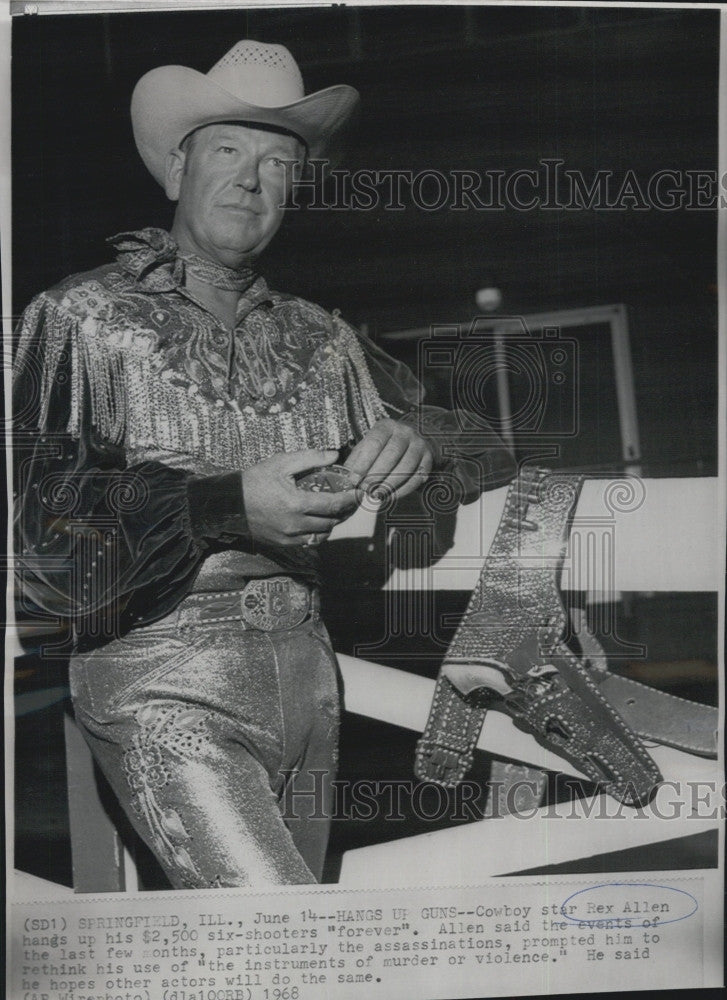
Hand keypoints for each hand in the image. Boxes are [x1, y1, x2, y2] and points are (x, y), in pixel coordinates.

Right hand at [241, 450, 358, 546]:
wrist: (229, 503)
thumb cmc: (254, 480)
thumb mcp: (281, 462)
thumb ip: (310, 458)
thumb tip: (334, 455)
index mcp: (296, 503)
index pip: (333, 505)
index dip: (349, 499)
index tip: (358, 493)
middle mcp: (294, 524)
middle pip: (330, 522)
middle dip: (342, 511)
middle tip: (347, 500)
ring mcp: (288, 537)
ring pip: (321, 535)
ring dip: (330, 524)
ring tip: (331, 511)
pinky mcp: (282, 544)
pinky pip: (308, 542)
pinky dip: (316, 533)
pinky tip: (315, 521)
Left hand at [344, 418, 433, 499]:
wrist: (413, 442)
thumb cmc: (384, 446)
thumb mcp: (368, 445)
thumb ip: (357, 458)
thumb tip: (347, 476)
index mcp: (387, 426)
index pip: (375, 442)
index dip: (363, 462)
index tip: (354, 478)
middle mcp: (405, 432)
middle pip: (391, 454)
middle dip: (376, 474)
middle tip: (365, 488)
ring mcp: (419, 445)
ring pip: (406, 466)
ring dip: (389, 484)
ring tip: (376, 494)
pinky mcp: (428, 460)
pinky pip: (416, 477)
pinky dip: (403, 490)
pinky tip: (391, 496)